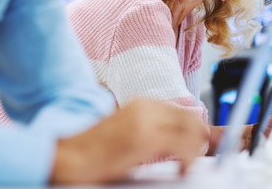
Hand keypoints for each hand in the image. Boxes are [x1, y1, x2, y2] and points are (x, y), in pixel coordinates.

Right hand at [50, 98, 208, 184]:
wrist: (71, 154)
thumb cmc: (97, 148)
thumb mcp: (129, 130)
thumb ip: (152, 128)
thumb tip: (178, 139)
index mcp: (142, 103)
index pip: (182, 110)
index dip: (195, 129)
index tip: (199, 144)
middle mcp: (145, 106)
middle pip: (190, 117)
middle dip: (200, 137)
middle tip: (197, 156)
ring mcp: (145, 120)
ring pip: (191, 128)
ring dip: (196, 147)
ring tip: (188, 164)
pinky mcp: (144, 138)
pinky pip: (182, 145)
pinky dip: (189, 157)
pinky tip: (182, 168)